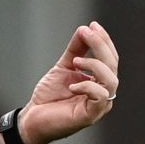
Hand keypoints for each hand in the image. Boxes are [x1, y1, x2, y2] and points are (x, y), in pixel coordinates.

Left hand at [19, 21, 119, 143]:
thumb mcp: (63, 68)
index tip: (92, 25)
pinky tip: (73, 85)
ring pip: (111, 80)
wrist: (32, 118)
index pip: (110, 57)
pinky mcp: (90, 116)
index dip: (104, 40)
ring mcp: (99, 105)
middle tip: (87, 33)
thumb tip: (84, 29)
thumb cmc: (49, 96)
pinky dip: (88, 87)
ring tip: (76, 61)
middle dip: (101, 45)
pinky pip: (100, 97)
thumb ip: (75, 50)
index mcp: (99, 81)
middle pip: (112, 65)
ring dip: (96, 65)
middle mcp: (103, 92)